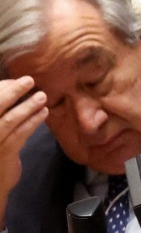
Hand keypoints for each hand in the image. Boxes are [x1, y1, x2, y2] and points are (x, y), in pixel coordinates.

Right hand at [0, 77, 47, 228]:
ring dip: (28, 106)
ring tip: (42, 96)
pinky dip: (33, 122)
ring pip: (9, 119)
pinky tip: (43, 114)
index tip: (14, 80)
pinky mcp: (4, 152)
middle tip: (28, 80)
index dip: (1, 87)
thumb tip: (10, 88)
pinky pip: (21, 134)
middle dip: (12, 91)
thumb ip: (0, 113)